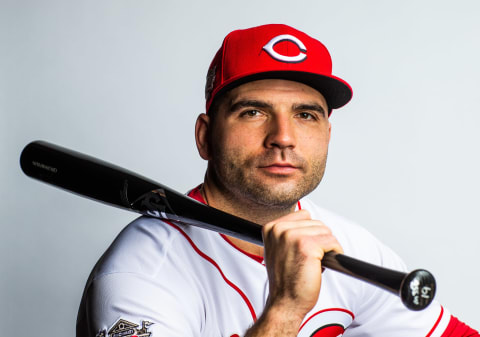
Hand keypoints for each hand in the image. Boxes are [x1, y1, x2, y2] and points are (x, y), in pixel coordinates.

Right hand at [262, 210, 342, 327]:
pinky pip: (332, 242)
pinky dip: (334, 253)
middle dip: (319, 241)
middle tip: (308, 259)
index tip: (304, 249)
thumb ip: (288, 232)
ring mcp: (292, 237)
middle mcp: (280, 229)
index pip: (304, 215)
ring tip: (314, 263)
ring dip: (326, 248)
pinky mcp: (307, 246)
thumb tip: (311, 220)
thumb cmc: (285, 280)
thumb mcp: (278, 249)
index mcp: (271, 228)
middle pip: (317, 223)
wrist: (285, 303)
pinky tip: (322, 265)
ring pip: (326, 231)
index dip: (310, 233)